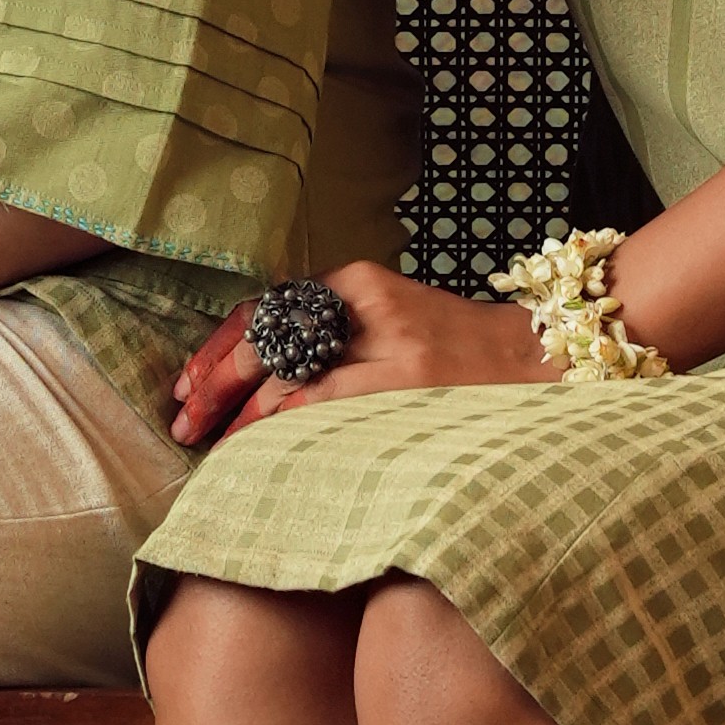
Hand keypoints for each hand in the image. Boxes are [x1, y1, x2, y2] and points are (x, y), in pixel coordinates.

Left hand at [167, 261, 547, 448]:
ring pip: (289, 374)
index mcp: (358, 282)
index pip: (267, 307)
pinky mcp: (407, 377)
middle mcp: (367, 302)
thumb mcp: (391, 321)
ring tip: (210, 440)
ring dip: (241, 412)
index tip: (187, 379)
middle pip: (266, 336)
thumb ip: (335, 335)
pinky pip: (325, 401)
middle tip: (183, 415)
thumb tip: (260, 377)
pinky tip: (258, 442)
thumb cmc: (460, 349)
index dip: (219, 345)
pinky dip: (283, 423)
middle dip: (216, 379)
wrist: (541, 356)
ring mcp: (388, 340)